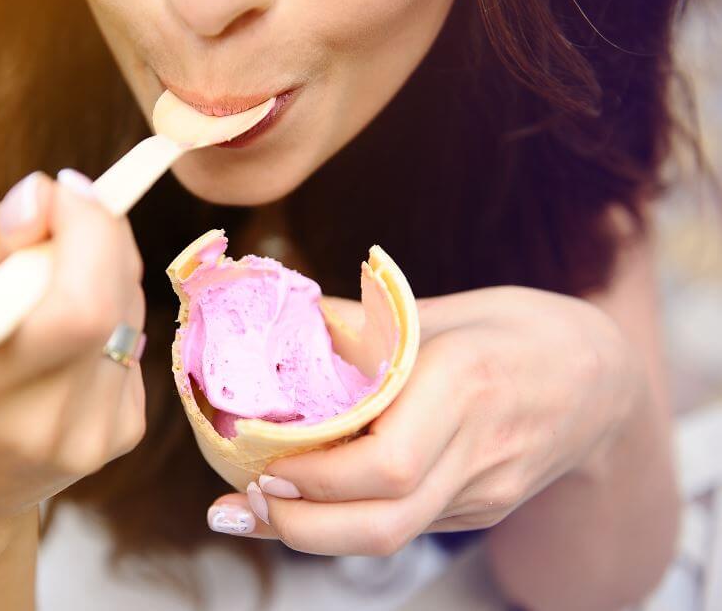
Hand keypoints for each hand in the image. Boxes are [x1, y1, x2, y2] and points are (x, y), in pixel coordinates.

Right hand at [0, 169, 146, 533]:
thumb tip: (44, 198)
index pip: (77, 305)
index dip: (88, 231)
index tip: (64, 190)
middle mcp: (41, 424)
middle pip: (113, 306)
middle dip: (101, 237)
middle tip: (68, 217)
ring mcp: (89, 437)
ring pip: (130, 317)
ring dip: (106, 274)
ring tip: (55, 280)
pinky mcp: (119, 437)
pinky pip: (133, 345)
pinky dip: (109, 317)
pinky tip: (67, 334)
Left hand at [206, 287, 640, 554]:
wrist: (604, 380)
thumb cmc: (518, 330)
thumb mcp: (446, 308)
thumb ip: (366, 324)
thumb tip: (284, 326)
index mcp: (467, 384)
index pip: (386, 464)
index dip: (315, 477)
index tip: (260, 460)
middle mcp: (478, 449)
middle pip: (384, 524)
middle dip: (300, 526)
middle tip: (243, 502)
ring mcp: (485, 490)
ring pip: (392, 537)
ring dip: (315, 533)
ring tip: (257, 507)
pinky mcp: (482, 509)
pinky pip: (407, 525)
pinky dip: (348, 520)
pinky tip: (310, 500)